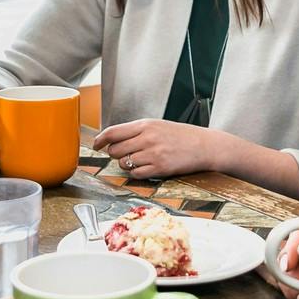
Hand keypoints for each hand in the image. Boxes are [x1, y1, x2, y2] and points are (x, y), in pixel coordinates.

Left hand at [93, 118, 216, 178]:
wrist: (203, 145)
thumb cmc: (180, 136)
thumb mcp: (157, 125)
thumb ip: (136, 131)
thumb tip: (112, 139)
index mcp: (145, 125)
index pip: (113, 132)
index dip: (100, 139)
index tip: (95, 144)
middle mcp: (147, 138)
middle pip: (115, 149)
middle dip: (114, 154)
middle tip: (122, 154)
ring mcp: (153, 154)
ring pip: (124, 163)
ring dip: (126, 164)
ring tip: (137, 160)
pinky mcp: (160, 168)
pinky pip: (136, 174)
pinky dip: (136, 173)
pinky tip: (145, 168)